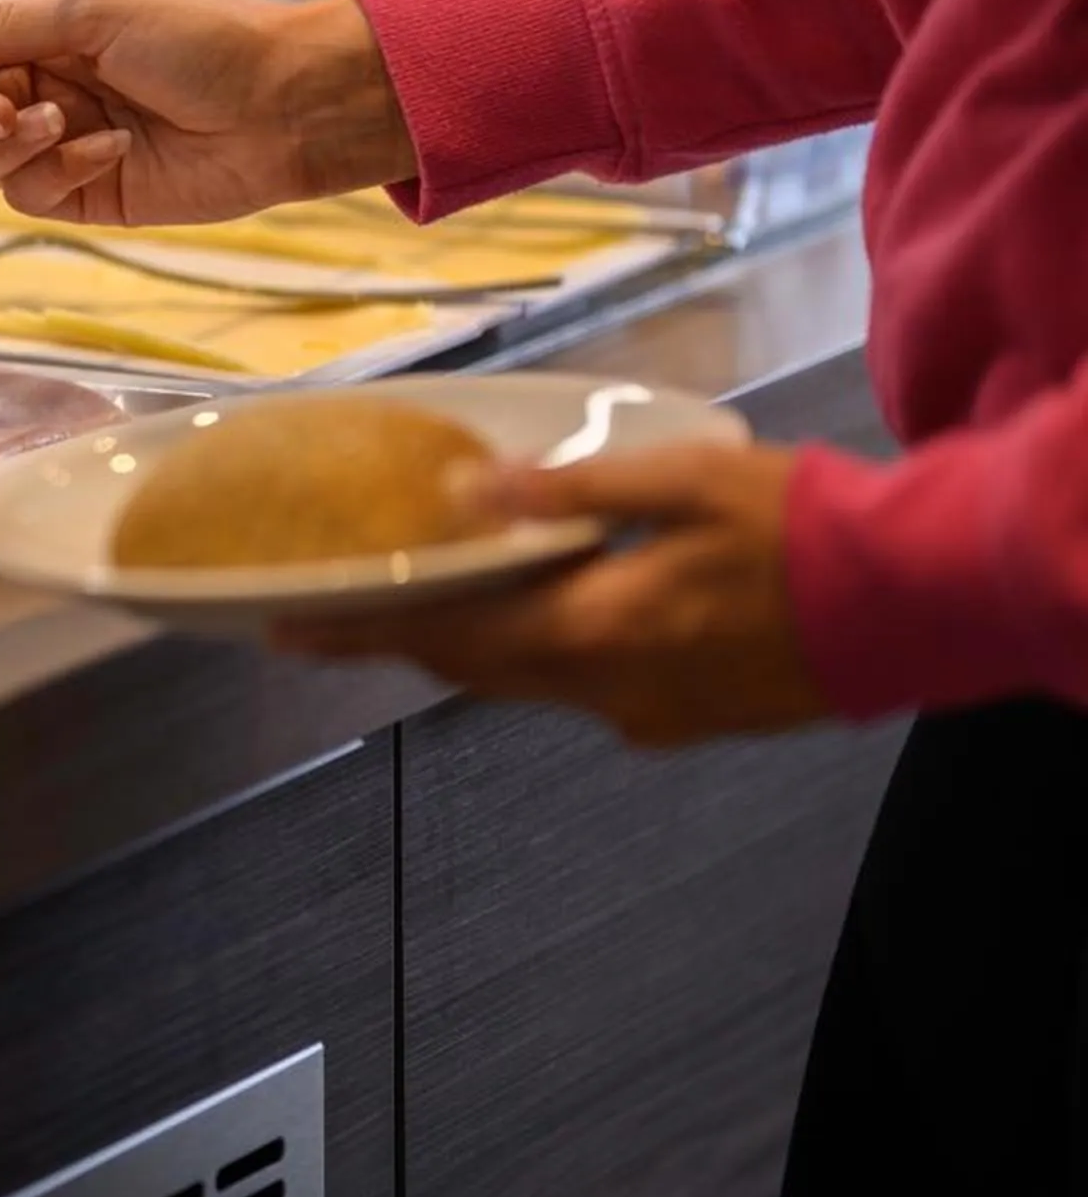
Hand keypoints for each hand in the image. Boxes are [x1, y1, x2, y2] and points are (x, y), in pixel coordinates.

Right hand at [0, 0, 415, 227]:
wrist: (286, 103)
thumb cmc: (204, 37)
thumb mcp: (94, 10)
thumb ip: (0, 25)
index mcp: (46, 31)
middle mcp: (49, 87)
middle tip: (10, 113)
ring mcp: (67, 142)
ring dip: (14, 147)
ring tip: (66, 126)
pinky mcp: (92, 192)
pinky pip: (36, 195)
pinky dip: (62, 171)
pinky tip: (111, 150)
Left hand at [270, 444, 828, 747]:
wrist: (915, 599)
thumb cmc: (800, 527)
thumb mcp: (678, 479)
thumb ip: (569, 492)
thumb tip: (468, 492)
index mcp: (590, 636)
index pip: (441, 637)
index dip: (356, 631)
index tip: (281, 628)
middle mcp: (604, 692)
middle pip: (472, 670)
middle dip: (398, 643)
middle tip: (328, 618)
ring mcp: (648, 714)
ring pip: (527, 682)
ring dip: (469, 648)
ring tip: (414, 610)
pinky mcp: (688, 717)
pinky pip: (584, 687)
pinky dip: (538, 653)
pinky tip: (536, 617)